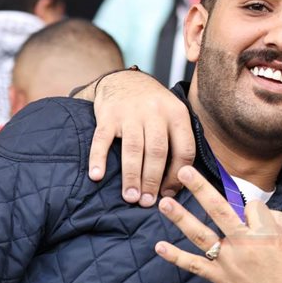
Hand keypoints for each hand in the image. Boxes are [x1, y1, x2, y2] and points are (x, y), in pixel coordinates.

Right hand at [81, 69, 195, 205]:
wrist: (124, 80)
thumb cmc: (153, 108)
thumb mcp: (174, 116)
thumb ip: (179, 142)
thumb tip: (181, 184)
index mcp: (177, 114)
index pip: (184, 150)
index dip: (178, 176)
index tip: (168, 194)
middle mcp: (155, 112)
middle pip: (157, 152)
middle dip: (152, 181)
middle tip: (147, 203)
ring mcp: (130, 112)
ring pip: (133, 149)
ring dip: (131, 176)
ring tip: (130, 197)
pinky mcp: (107, 114)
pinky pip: (102, 139)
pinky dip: (98, 158)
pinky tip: (97, 176)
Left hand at [155, 167, 281, 282]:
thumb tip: (265, 212)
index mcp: (265, 232)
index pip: (252, 206)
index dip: (255, 211)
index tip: (259, 221)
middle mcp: (243, 243)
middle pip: (219, 209)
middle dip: (200, 188)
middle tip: (183, 170)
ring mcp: (228, 261)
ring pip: (201, 234)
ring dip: (181, 217)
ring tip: (164, 203)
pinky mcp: (219, 278)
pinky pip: (195, 265)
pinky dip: (176, 257)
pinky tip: (160, 247)